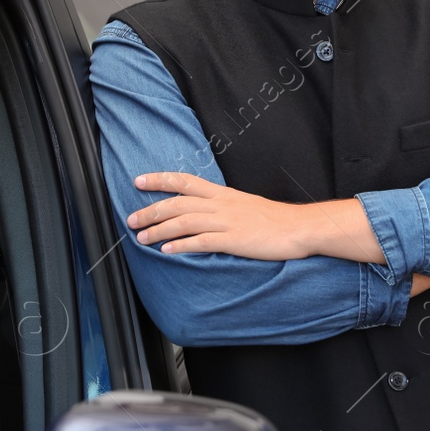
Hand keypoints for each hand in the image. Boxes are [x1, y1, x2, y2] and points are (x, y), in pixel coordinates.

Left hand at [127, 172, 377, 261]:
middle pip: (177, 202)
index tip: (139, 181)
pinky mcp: (233, 240)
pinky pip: (201, 242)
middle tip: (131, 219)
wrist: (299, 228)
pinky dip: (181, 245)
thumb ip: (222, 206)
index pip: (184, 181)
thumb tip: (202, 212)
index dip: (160, 180)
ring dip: (159, 229)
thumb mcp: (244, 205)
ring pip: (184, 221)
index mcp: (223, 193)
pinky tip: (167, 250)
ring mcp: (226, 221)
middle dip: (150, 210)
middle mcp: (221, 204)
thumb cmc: (274, 220)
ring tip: (142, 238)